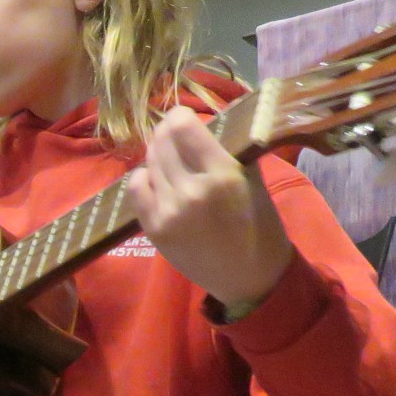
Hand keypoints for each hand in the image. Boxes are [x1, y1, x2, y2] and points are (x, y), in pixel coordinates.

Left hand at [125, 107, 294, 311]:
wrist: (249, 279)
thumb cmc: (259, 226)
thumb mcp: (254, 181)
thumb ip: (229, 150)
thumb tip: (206, 120)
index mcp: (222, 175)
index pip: (183, 126)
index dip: (181, 116)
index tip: (185, 118)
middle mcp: (190, 191)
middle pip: (162, 141)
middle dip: (168, 133)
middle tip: (176, 135)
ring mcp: (167, 211)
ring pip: (148, 162)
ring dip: (158, 155)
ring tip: (172, 159)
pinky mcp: (153, 228)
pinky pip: (136, 187)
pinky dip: (144, 177)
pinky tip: (158, 180)